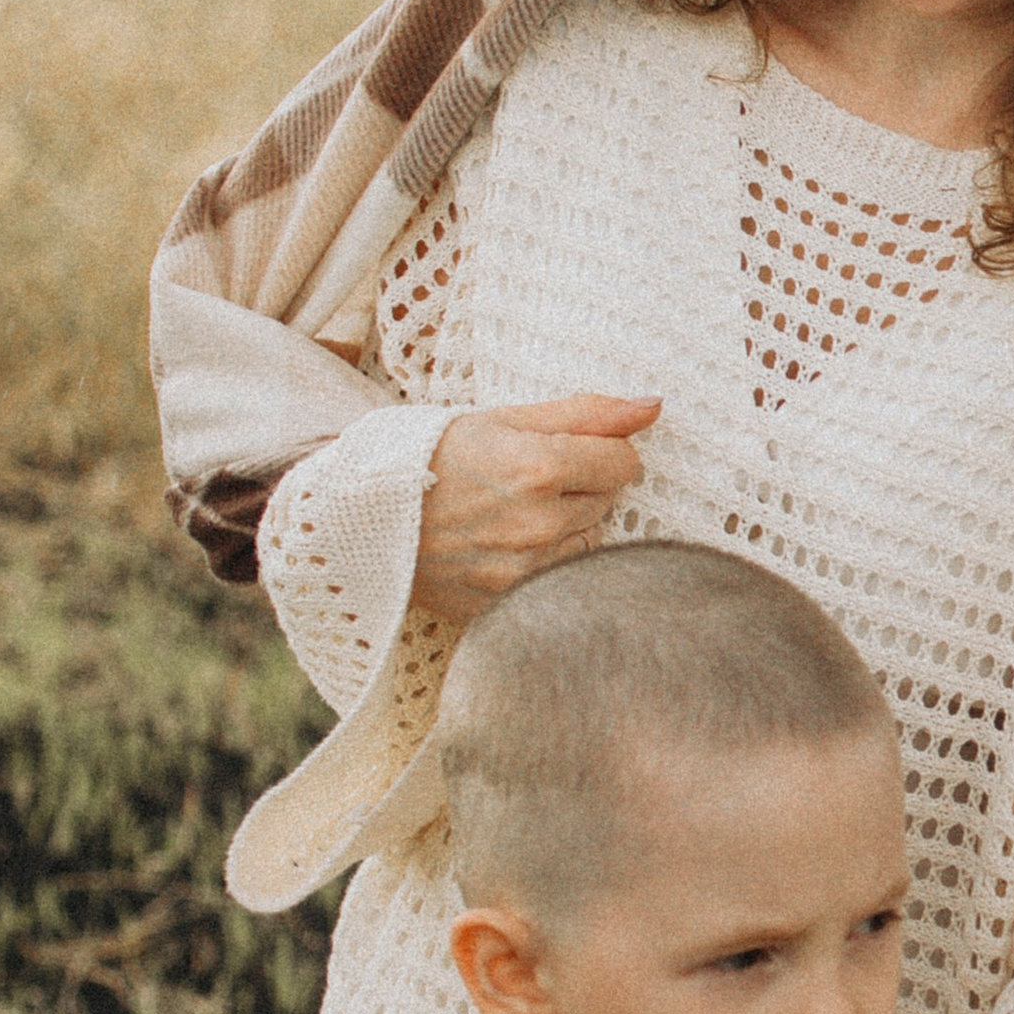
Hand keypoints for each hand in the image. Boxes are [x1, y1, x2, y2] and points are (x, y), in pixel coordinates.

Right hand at [414, 397, 660, 623]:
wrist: (360, 519)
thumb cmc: (431, 458)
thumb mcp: (504, 419)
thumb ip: (586, 412)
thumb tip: (653, 407)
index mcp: (538, 468)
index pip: (624, 462)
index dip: (601, 450)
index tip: (566, 450)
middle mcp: (537, 525)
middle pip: (607, 501)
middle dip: (580, 486)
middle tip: (526, 480)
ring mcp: (524, 573)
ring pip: (589, 543)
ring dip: (568, 527)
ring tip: (515, 514)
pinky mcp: (509, 607)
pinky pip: (561, 580)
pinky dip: (547, 563)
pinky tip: (508, 547)